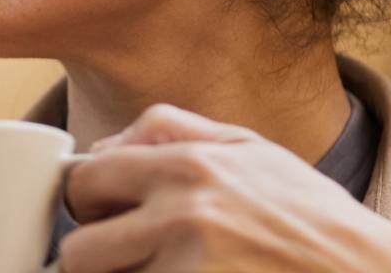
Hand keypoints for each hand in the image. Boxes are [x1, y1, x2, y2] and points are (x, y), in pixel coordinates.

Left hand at [57, 104, 390, 272]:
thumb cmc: (312, 218)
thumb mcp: (253, 151)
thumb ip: (173, 132)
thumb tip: (103, 144)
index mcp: (190, 167)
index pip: (86, 180)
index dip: (90, 205)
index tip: (108, 220)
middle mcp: (183, 216)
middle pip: (78, 249)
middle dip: (96, 259)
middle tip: (131, 261)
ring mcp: (188, 272)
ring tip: (160, 272)